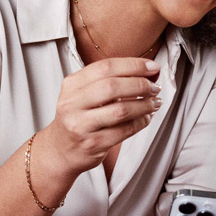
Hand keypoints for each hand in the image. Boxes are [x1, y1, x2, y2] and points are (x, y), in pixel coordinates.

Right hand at [40, 57, 161, 175]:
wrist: (60, 150)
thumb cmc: (78, 118)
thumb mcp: (84, 94)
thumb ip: (111, 80)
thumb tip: (149, 71)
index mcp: (72, 85)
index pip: (106, 67)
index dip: (134, 65)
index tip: (152, 68)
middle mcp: (73, 103)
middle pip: (113, 86)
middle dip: (140, 85)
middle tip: (155, 88)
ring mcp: (81, 125)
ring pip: (121, 110)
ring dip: (144, 105)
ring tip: (154, 103)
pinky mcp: (92, 144)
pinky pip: (124, 131)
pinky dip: (140, 122)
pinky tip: (145, 118)